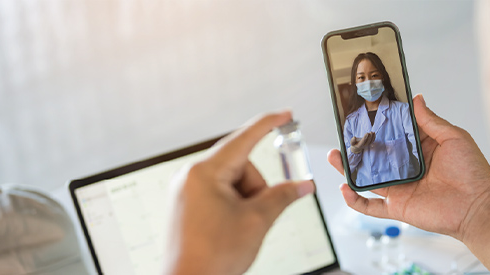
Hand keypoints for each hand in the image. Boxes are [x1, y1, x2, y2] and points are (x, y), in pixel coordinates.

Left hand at [166, 111, 314, 274]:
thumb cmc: (212, 256)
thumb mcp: (257, 221)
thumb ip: (282, 196)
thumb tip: (302, 185)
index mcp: (205, 173)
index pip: (244, 139)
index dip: (268, 124)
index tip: (285, 115)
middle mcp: (191, 176)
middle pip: (242, 167)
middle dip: (256, 189)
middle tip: (256, 215)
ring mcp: (187, 191)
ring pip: (233, 182)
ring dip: (246, 201)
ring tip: (239, 228)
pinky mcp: (188, 204)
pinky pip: (220, 194)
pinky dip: (234, 207)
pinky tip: (231, 228)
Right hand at [328, 94, 489, 272]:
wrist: (479, 207)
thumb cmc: (474, 173)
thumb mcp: (454, 137)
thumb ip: (431, 121)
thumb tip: (416, 99)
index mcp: (421, 149)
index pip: (394, 134)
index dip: (380, 124)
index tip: (364, 111)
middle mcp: (408, 168)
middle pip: (376, 155)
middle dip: (358, 145)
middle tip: (343, 134)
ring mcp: (401, 188)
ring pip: (367, 178)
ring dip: (349, 169)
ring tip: (335, 156)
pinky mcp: (398, 207)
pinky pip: (371, 206)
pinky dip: (355, 200)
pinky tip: (344, 188)